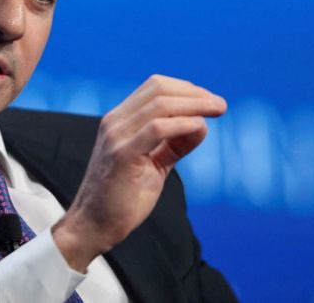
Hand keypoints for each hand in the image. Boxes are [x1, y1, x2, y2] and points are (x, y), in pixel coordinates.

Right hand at [52, 74, 226, 271]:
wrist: (94, 225)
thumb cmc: (123, 198)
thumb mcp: (153, 165)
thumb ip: (174, 144)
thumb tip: (202, 124)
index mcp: (119, 121)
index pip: (154, 87)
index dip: (185, 89)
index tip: (209, 101)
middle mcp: (115, 122)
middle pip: (158, 89)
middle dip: (194, 93)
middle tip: (220, 105)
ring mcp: (116, 136)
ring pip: (160, 104)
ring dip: (195, 104)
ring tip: (217, 110)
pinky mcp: (122, 154)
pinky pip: (157, 129)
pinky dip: (183, 124)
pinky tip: (200, 128)